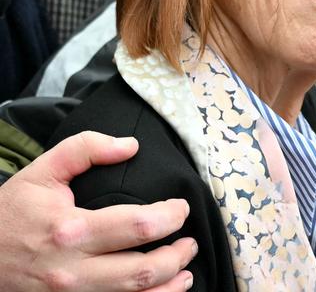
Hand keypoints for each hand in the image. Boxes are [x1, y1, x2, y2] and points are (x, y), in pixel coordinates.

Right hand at [0, 131, 196, 291]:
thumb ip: (86, 149)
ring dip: (170, 287)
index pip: (139, 226)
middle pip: (143, 271)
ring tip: (185, 271)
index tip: (182, 208)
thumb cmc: (11, 212)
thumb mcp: (43, 171)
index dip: (171, 217)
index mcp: (71, 230)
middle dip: (177, 256)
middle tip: (190, 241)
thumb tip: (131, 145)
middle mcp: (73, 271)